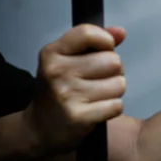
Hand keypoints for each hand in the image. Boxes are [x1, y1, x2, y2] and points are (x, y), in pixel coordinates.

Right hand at [24, 24, 127, 156]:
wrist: (40, 128)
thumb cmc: (60, 89)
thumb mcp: (68, 59)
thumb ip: (95, 42)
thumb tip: (121, 33)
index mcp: (52, 53)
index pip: (88, 33)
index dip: (106, 41)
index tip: (104, 50)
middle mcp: (57, 72)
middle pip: (113, 61)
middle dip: (113, 71)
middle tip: (98, 80)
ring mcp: (67, 95)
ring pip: (119, 84)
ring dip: (114, 91)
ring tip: (97, 95)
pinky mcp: (79, 117)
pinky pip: (116, 105)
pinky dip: (112, 108)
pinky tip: (97, 110)